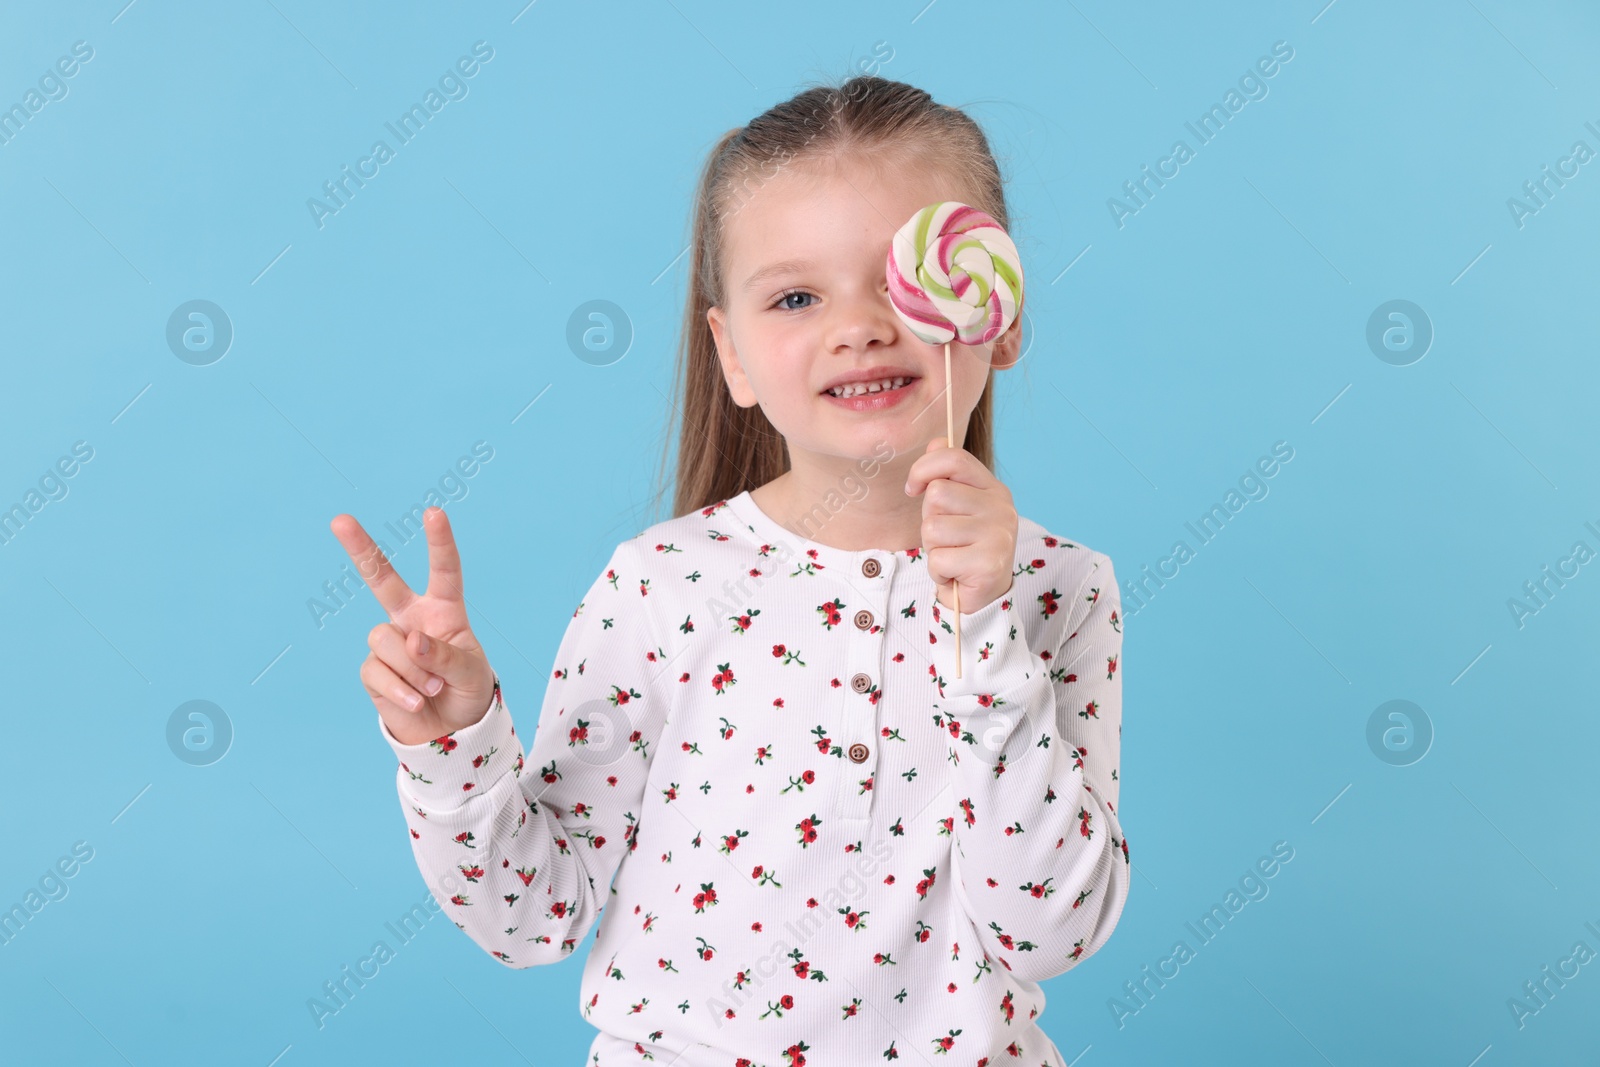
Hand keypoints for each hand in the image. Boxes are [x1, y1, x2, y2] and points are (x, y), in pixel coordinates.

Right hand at [329, 506, 495, 746]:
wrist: (450, 730)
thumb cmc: (467, 690)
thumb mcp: (469, 672)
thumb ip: (444, 654)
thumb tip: (412, 640)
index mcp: (443, 610)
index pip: (443, 571)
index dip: (439, 542)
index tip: (434, 512)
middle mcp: (411, 619)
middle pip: (382, 579)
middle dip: (361, 550)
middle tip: (339, 520)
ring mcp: (389, 643)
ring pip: (387, 640)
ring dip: (414, 670)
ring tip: (432, 688)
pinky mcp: (373, 670)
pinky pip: (378, 672)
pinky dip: (401, 690)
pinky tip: (416, 701)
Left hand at [904, 437, 1017, 614]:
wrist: (982, 595)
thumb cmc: (964, 547)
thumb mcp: (954, 507)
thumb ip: (946, 474)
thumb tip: (936, 441)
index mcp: (993, 488)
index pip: (954, 458)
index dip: (923, 468)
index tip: (912, 489)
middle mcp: (1001, 507)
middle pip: (937, 495)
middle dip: (929, 519)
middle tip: (945, 538)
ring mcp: (998, 535)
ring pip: (933, 528)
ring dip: (932, 548)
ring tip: (951, 556)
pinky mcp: (989, 564)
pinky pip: (939, 559)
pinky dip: (938, 572)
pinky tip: (955, 575)